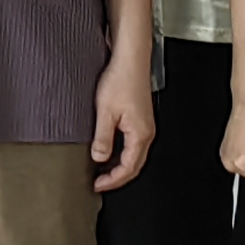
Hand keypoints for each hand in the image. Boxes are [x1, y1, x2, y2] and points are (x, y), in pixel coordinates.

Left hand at [89, 54, 155, 193]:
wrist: (130, 59)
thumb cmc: (121, 79)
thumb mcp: (105, 111)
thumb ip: (103, 138)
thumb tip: (100, 158)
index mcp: (140, 134)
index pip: (128, 168)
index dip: (113, 180)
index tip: (98, 185)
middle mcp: (146, 132)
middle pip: (134, 165)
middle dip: (117, 177)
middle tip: (100, 183)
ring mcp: (144, 126)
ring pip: (134, 155)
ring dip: (119, 165)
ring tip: (102, 171)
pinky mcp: (140, 118)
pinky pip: (132, 144)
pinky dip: (121, 153)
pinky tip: (109, 150)